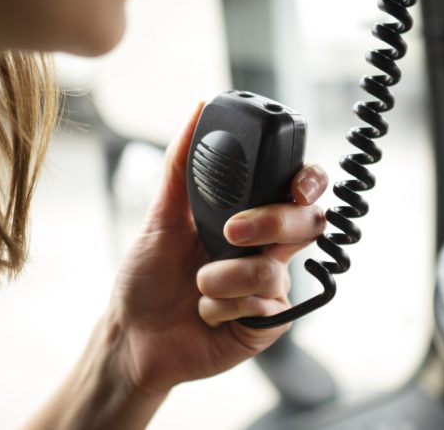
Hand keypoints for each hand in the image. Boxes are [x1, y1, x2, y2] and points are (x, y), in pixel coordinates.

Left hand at [110, 101, 328, 394]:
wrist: (132, 335)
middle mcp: (268, 249)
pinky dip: (224, 307)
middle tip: (229, 232)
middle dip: (272, 222)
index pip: (298, 190)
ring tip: (198, 286)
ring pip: (274, 269)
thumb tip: (198, 108)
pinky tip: (206, 313)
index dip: (310, 181)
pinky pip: (264, 306)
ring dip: (225, 277)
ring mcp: (271, 287)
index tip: (297, 185)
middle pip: (307, 222)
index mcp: (250, 216)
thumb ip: (182, 164)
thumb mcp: (160, 216)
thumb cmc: (147, 277)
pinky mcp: (268, 323)